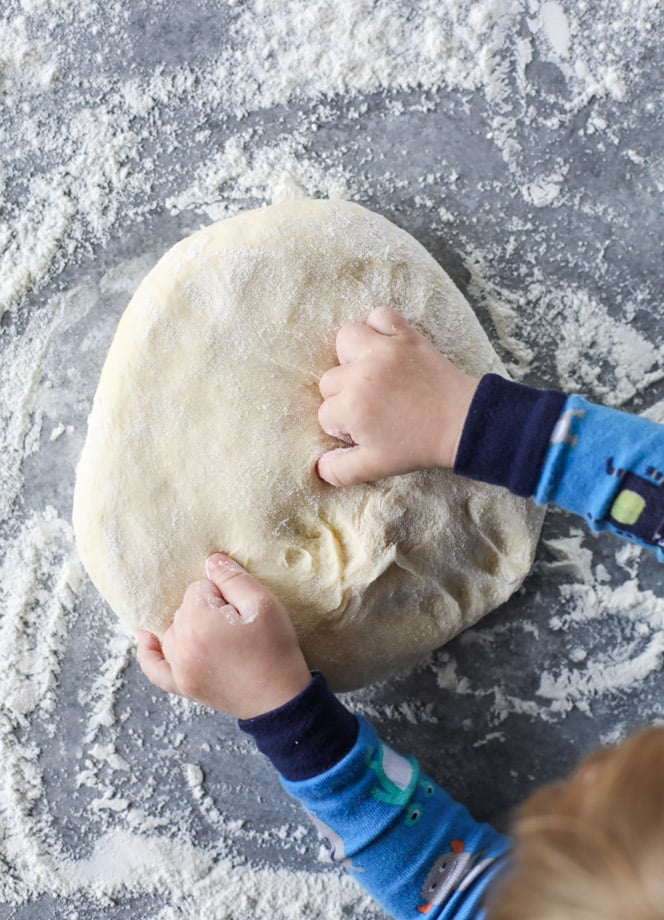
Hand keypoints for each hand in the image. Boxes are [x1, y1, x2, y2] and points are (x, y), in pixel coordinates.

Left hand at [136, 553, 311, 719]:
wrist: (281, 700)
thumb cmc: (275, 650)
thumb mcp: (264, 604)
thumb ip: (233, 578)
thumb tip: (211, 561)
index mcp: (198, 621)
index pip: (200, 587)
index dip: (225, 594)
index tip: (242, 611)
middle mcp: (181, 645)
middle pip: (184, 608)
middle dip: (209, 610)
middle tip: (237, 627)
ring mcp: (178, 668)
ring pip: (173, 630)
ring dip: (191, 627)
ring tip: (220, 638)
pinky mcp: (182, 686)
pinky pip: (153, 666)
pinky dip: (148, 651)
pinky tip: (146, 637)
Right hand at [316, 307, 478, 485]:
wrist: (461, 424)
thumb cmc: (418, 446)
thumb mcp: (375, 467)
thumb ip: (340, 470)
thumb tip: (318, 466)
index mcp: (351, 407)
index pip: (325, 413)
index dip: (343, 426)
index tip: (366, 429)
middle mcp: (361, 374)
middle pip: (329, 380)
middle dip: (344, 396)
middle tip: (371, 408)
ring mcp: (383, 350)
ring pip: (345, 339)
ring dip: (351, 355)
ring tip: (368, 371)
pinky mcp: (404, 336)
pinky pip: (380, 315)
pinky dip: (379, 326)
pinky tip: (384, 347)